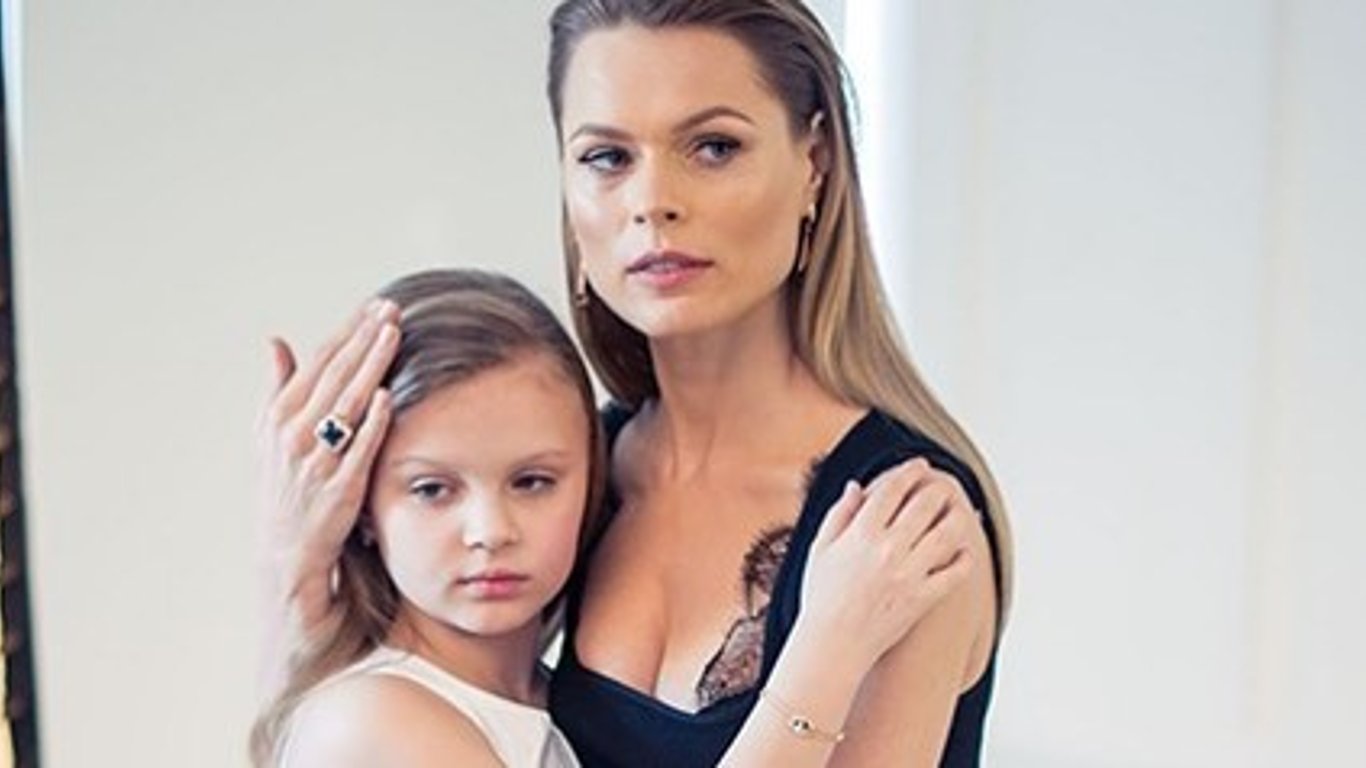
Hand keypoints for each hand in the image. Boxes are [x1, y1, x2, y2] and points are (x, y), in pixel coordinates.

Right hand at [256, 298, 400, 630]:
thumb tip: (277, 344)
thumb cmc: (287, 508)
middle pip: (329, 379)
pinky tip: (386, 397)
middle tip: (390, 306)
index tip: (373, 305)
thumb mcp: (276, 446)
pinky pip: (353, 454)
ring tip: (392, 333)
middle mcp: (289, 442)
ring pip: (341, 407)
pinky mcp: (333, 497)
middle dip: (361, 339)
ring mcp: (310, 470)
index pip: (315, 367)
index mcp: (277, 424)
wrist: (286, 576)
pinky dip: (368, 424)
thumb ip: (280, 393)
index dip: (345, 333)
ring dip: (367, 368)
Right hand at [798, 458, 975, 671]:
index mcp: (860, 534)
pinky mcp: (923, 599)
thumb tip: (856, 486)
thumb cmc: (822, 598)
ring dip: (958, 516)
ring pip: (946, 534)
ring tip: (961, 510)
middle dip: (939, 488)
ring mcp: (909, 575)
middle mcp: (888, 550)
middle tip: (944, 484)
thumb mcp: (820, 549)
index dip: (909, 472)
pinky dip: (964, 558)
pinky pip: (954, 573)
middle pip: (925, 505)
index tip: (920, 465)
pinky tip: (964, 550)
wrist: (833, 645)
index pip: (892, 490)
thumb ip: (839, 514)